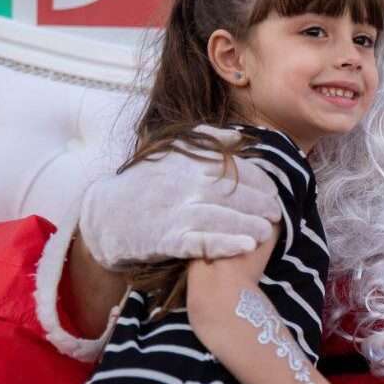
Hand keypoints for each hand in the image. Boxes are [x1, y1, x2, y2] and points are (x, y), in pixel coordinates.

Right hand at [79, 125, 280, 268]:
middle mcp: (184, 186)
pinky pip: (201, 242)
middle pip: (232, 194)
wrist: (106, 215)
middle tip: (276, 213)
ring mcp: (175, 212)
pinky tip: (245, 247)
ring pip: (220, 218)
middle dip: (259, 203)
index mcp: (189, 163)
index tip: (273, 191)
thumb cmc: (146, 183)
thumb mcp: (172, 154)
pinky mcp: (166, 238)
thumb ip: (206, 142)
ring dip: (247, 225)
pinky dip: (224, 244)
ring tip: (267, 232)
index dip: (258, 181)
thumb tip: (237, 136)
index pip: (234, 169)